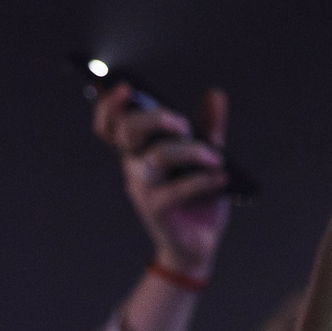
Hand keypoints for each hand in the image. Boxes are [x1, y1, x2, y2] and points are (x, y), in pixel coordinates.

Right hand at [92, 83, 232, 278]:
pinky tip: (221, 177)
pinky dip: (202, 181)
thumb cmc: (198, 197)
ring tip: (215, 156)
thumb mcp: (206, 156)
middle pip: (127, 132)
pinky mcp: (156, 211)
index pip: (111, 125)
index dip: (109, 106)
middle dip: (154, 118)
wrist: (199, 243)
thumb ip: (209, 126)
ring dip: (189, 151)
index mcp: (140, 150)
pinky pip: (175, 190)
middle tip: (182, 122)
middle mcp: (135, 167)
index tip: (126, 87)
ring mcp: (142, 189)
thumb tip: (215, 94)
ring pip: (156, 157)